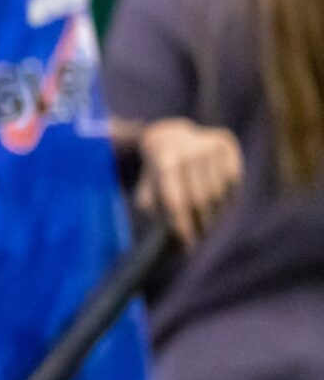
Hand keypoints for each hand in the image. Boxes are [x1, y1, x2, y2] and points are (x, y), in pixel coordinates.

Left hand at [136, 117, 241, 244]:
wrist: (168, 134)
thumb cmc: (156, 170)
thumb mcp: (146, 186)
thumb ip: (152, 206)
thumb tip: (169, 231)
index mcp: (164, 161)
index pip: (177, 201)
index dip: (183, 225)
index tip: (188, 245)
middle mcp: (188, 151)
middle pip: (200, 200)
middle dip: (200, 223)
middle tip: (200, 237)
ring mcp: (209, 145)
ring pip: (219, 192)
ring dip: (215, 213)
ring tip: (208, 222)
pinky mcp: (226, 143)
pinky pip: (234, 181)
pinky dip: (228, 197)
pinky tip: (219, 204)